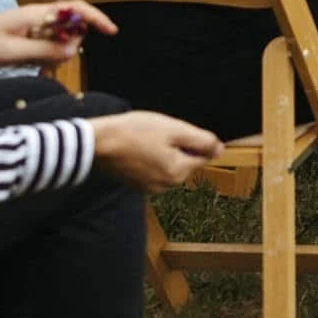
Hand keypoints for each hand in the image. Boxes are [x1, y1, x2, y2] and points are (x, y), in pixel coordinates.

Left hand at [0, 0, 118, 69]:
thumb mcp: (11, 53)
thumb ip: (44, 51)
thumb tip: (73, 50)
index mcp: (36, 14)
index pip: (76, 8)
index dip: (96, 18)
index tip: (111, 33)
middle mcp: (36, 16)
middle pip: (70, 24)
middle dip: (71, 43)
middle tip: (54, 63)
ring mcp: (30, 25)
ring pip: (58, 36)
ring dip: (55, 53)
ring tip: (37, 69)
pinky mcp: (23, 35)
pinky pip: (44, 43)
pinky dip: (44, 56)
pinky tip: (31, 68)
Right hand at [89, 111, 221, 191]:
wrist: (98, 143)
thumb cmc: (136, 132)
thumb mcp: (175, 130)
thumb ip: (201, 141)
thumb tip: (220, 150)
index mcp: (178, 172)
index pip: (202, 156)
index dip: (193, 140)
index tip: (175, 131)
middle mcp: (166, 186)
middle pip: (185, 162)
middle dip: (179, 146)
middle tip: (159, 133)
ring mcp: (149, 187)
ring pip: (169, 165)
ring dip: (164, 152)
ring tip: (146, 139)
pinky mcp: (135, 184)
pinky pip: (153, 169)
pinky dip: (151, 158)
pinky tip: (138, 147)